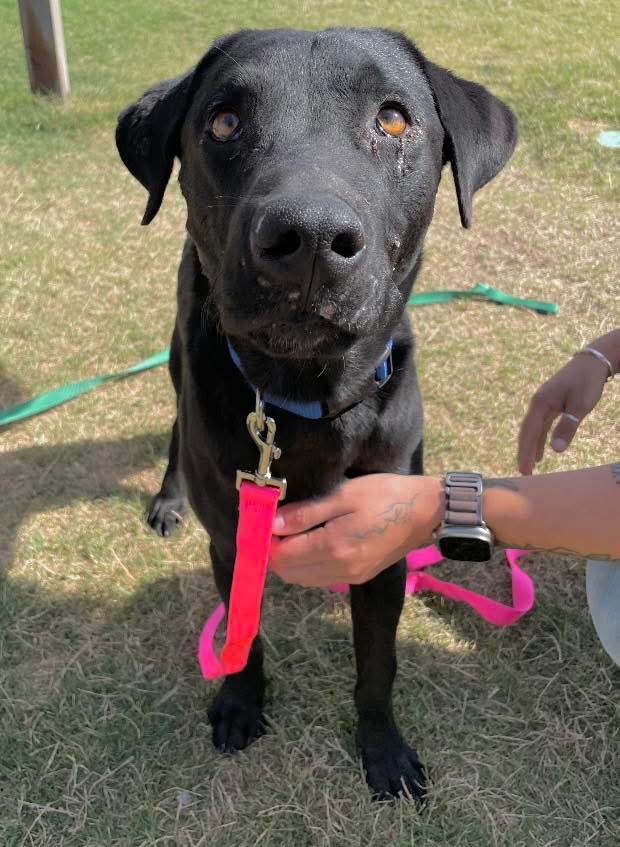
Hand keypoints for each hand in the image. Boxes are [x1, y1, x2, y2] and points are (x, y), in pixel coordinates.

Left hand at [269, 474, 443, 587]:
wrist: (425, 512)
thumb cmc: (384, 495)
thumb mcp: (343, 495)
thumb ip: (306, 513)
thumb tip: (271, 525)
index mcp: (334, 548)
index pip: (282, 556)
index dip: (266, 542)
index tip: (262, 521)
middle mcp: (339, 570)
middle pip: (289, 572)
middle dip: (275, 552)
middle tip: (274, 526)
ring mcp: (350, 577)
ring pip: (303, 579)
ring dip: (290, 561)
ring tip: (291, 533)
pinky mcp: (359, 576)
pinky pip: (320, 578)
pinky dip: (307, 566)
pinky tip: (310, 543)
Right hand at [517, 352, 608, 474]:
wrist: (592, 361)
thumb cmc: (587, 382)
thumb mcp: (580, 405)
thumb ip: (567, 427)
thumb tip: (556, 450)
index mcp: (541, 402)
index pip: (530, 431)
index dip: (526, 451)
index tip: (524, 469)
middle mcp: (538, 403)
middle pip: (527, 431)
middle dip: (524, 452)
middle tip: (524, 472)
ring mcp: (543, 403)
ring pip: (533, 429)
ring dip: (531, 447)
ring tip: (530, 466)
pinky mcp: (551, 404)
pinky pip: (541, 425)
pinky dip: (539, 438)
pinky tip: (541, 451)